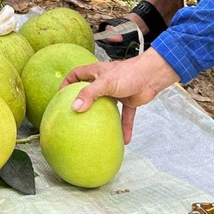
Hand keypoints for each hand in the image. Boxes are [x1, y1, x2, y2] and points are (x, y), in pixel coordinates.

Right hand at [60, 49, 179, 143]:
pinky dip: (124, 127)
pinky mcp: (129, 101)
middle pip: (90, 91)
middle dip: (83, 102)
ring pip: (106, 107)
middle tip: (74, 116)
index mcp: (97, 72)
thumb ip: (90, 94)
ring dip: (102, 118)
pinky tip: (123, 140)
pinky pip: (124, 116)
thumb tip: (74, 108)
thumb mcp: (106, 83)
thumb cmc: (129, 73)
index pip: (76, 74)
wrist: (153, 75)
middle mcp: (105, 82)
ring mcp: (117, 92)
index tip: (60, 95)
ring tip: (94, 131)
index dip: (67, 83)